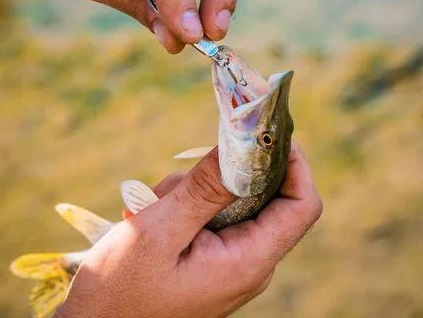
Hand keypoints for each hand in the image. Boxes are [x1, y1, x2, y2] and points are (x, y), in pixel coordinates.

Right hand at [54, 141, 322, 317]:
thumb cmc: (120, 288)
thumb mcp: (159, 231)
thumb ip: (204, 189)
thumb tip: (245, 147)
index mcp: (248, 262)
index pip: (302, 205)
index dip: (293, 164)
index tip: (263, 134)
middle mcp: (250, 265)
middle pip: (263, 197)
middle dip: (222, 176)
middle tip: (174, 185)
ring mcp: (232, 264)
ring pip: (232, 203)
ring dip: (194, 192)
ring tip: (151, 209)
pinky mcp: (214, 262)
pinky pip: (214, 219)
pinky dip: (186, 208)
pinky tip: (152, 219)